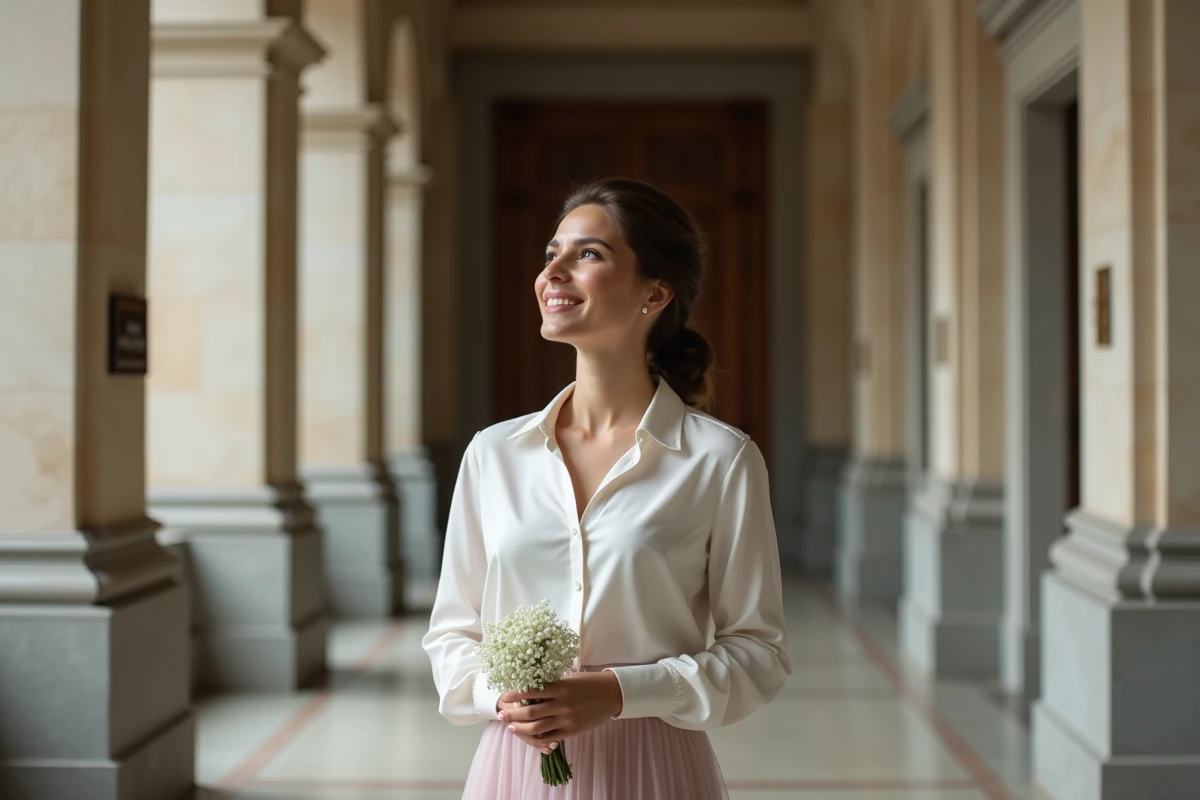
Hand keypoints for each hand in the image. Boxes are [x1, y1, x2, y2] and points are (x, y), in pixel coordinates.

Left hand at [498, 671, 623, 752]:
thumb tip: (531, 688)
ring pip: (537, 727)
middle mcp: (561, 704)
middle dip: (513, 714)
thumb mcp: (570, 678)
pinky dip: (538, 739)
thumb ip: (553, 685)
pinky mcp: (571, 731)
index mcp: (560, 687)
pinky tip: (529, 737)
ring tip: (511, 727)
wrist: (611, 694)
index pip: (531, 691)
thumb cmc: (589, 683)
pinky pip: (550, 738)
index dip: (516, 694)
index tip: (505, 695)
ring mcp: (566, 719)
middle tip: (501, 714)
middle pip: (530, 712)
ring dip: (521, 728)